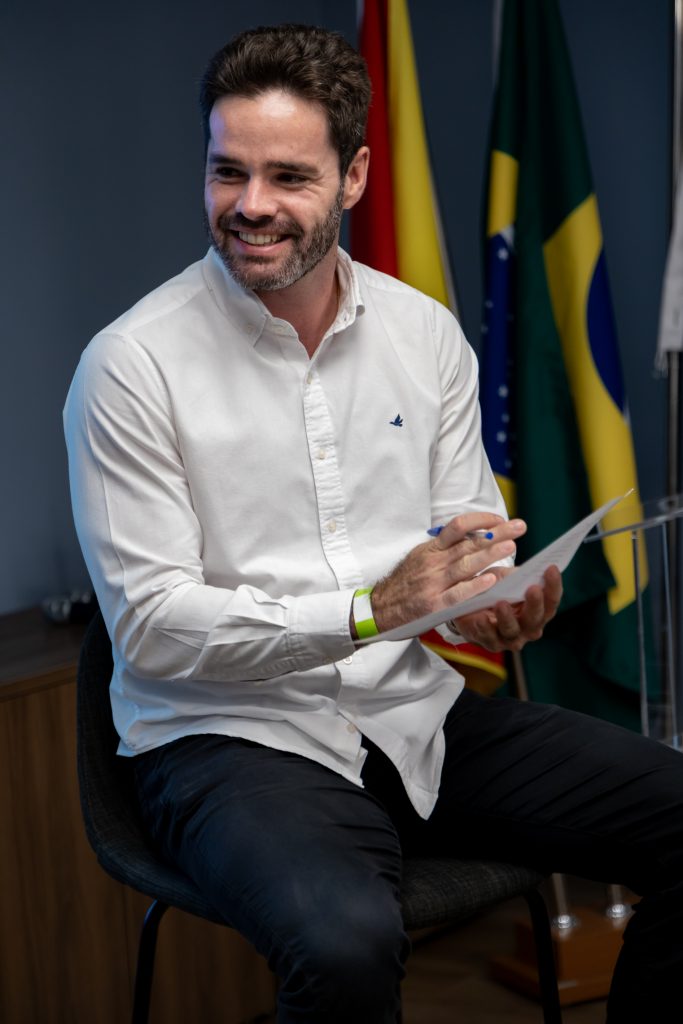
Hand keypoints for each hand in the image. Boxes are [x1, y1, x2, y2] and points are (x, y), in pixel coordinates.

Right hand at [367, 513, 526, 633]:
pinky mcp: (434, 605)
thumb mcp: (421, 558)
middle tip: (520, 527)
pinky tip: (492, 581)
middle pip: (469, 543)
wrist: (380, 609)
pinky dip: (475, 586)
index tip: (500, 520)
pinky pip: (458, 594)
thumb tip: (474, 538)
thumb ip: (444, 549)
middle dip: (497, 533)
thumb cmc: (406, 583)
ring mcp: (433, 583)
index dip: (481, 520)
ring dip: (490, 554)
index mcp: (432, 549)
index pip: (458, 526)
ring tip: (511, 546)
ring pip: (466, 565)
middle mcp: (433, 562)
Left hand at [452, 564, 562, 652]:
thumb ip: (514, 575)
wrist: (470, 609)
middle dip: (535, 603)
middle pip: (536, 618)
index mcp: (539, 610)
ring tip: (501, 604)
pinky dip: (484, 627)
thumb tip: (526, 568)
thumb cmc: (493, 590)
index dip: (553, 585)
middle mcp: (530, 627)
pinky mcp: (492, 643)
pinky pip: (489, 636)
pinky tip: (481, 617)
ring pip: (512, 630)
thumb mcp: (503, 577)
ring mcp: (512, 638)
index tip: (552, 568)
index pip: (551, 600)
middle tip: (533, 589)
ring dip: (507, 617)